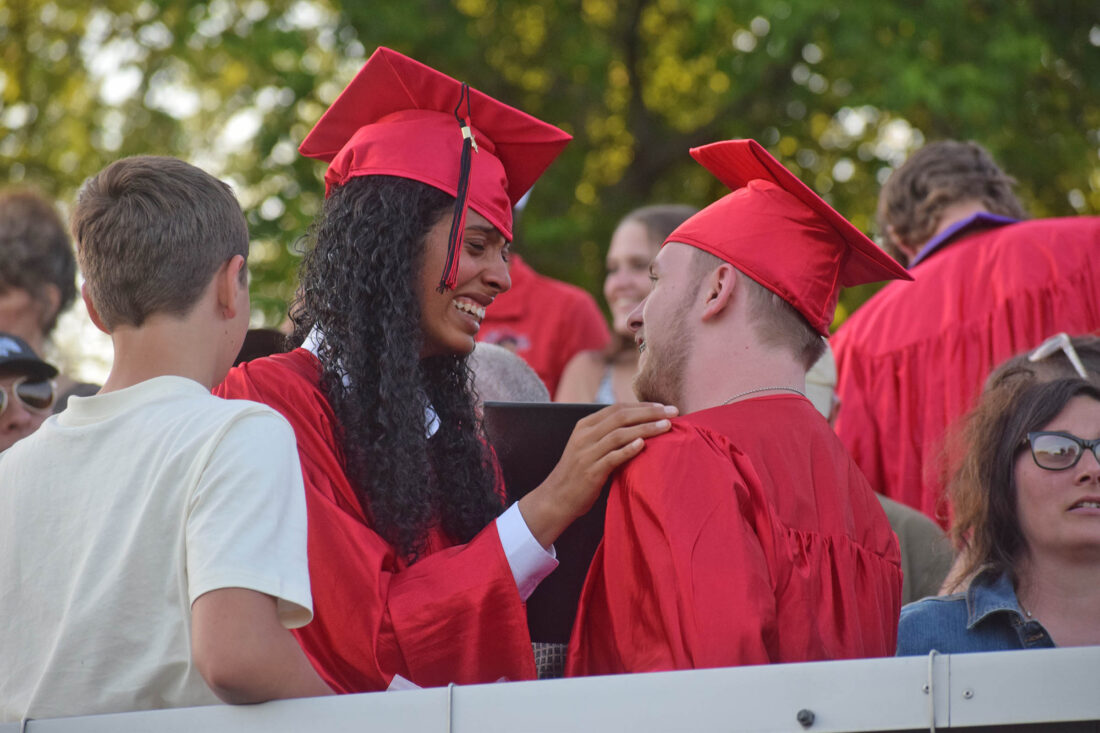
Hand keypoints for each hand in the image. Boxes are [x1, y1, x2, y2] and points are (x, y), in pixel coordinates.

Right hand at [518, 402, 676, 547]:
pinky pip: (612, 457)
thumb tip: (637, 426)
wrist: (556, 499)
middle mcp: (585, 436)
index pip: (617, 408)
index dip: (642, 405)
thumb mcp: (588, 447)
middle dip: (650, 412)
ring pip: (619, 434)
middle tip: (673, 412)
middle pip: (621, 416)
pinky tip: (643, 444)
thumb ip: (606, 435)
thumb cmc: (578, 473)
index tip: (664, 406)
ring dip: (645, 428)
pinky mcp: (590, 472)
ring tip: (667, 426)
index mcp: (585, 426)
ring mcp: (586, 453)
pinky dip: (628, 449)